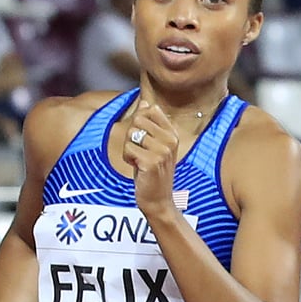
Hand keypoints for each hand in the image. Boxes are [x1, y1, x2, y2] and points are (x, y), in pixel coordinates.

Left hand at [121, 101, 181, 220]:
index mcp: (172, 133)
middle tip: (139, 151)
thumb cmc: (153, 172)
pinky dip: (128, 158)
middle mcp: (170, 140)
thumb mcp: (154, 145)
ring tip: (139, 160)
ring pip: (131, 133)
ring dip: (128, 148)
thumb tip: (144, 102)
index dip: (139, 121)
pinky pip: (128, 149)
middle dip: (131, 135)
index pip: (151, 110)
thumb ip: (150, 124)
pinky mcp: (152, 162)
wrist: (159, 200)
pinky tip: (137, 167)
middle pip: (138, 119)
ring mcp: (162, 151)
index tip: (143, 138)